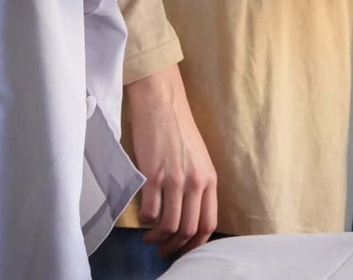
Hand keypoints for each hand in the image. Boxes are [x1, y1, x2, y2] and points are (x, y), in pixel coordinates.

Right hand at [124, 64, 216, 255]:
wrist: (161, 102)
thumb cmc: (177, 129)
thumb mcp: (198, 158)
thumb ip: (197, 183)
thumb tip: (188, 213)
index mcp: (209, 179)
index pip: (208, 223)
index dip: (195, 244)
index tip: (183, 249)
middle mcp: (195, 182)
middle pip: (188, 229)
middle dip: (174, 246)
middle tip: (162, 249)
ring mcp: (174, 180)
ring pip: (169, 226)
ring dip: (157, 238)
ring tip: (149, 237)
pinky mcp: (153, 176)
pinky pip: (150, 212)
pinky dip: (145, 221)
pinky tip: (142, 217)